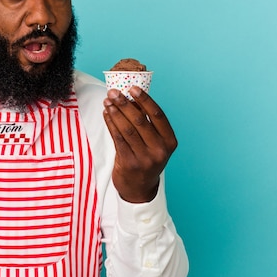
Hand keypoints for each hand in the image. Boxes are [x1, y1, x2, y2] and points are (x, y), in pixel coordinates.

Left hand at [103, 86, 176, 202]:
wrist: (139, 188)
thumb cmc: (146, 159)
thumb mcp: (153, 143)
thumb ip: (146, 123)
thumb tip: (130, 97)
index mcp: (170, 141)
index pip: (158, 115)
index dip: (145, 100)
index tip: (133, 88)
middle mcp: (160, 150)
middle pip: (140, 120)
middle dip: (125, 103)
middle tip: (114, 92)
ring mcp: (145, 158)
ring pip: (127, 129)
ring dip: (115, 112)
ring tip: (108, 101)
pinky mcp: (129, 163)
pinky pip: (117, 138)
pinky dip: (110, 124)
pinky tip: (106, 114)